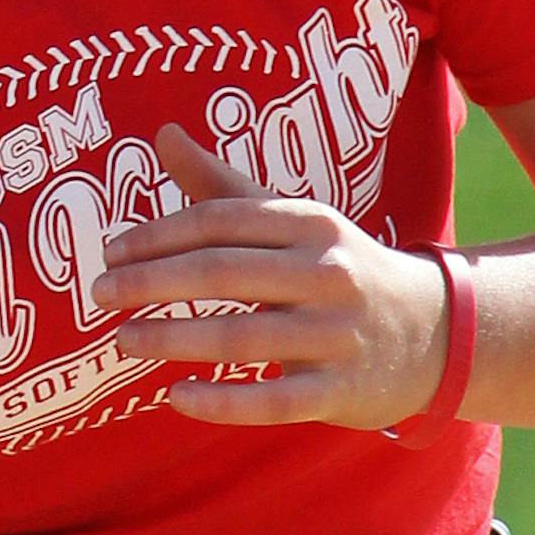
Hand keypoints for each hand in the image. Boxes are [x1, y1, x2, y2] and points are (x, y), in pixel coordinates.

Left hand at [88, 125, 452, 429]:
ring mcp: (337, 335)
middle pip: (224, 274)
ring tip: (122, 339)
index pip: (220, 221)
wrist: (437, 332)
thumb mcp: (293, 220)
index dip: (158, 235)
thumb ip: (223, 184)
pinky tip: (174, 396)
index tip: (109, 253)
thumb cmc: (338, 268)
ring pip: (241, 338)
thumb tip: (162, 133)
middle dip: (152, 283)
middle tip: (98, 294)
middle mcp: (328, 272)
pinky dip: (220, 402)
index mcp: (310, 223)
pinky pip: (273, 401)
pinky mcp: (341, 391)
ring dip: (172, 339)